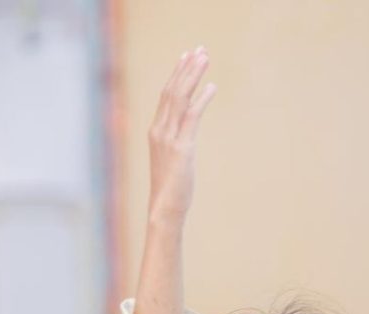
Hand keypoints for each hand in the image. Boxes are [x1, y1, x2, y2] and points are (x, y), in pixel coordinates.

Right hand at [147, 46, 216, 230]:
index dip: (177, 74)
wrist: (165, 208)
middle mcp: (159, 130)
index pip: (166, 95)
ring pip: (180, 98)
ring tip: (206, 59)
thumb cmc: (171, 187)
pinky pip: (192, 116)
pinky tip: (212, 87)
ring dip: (194, 76)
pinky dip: (202, 99)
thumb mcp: (173, 159)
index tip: (187, 58)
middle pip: (172, 90)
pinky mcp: (181, 147)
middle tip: (199, 50)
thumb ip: (177, 142)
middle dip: (186, 68)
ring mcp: (169, 138)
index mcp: (156, 130)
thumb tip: (186, 137)